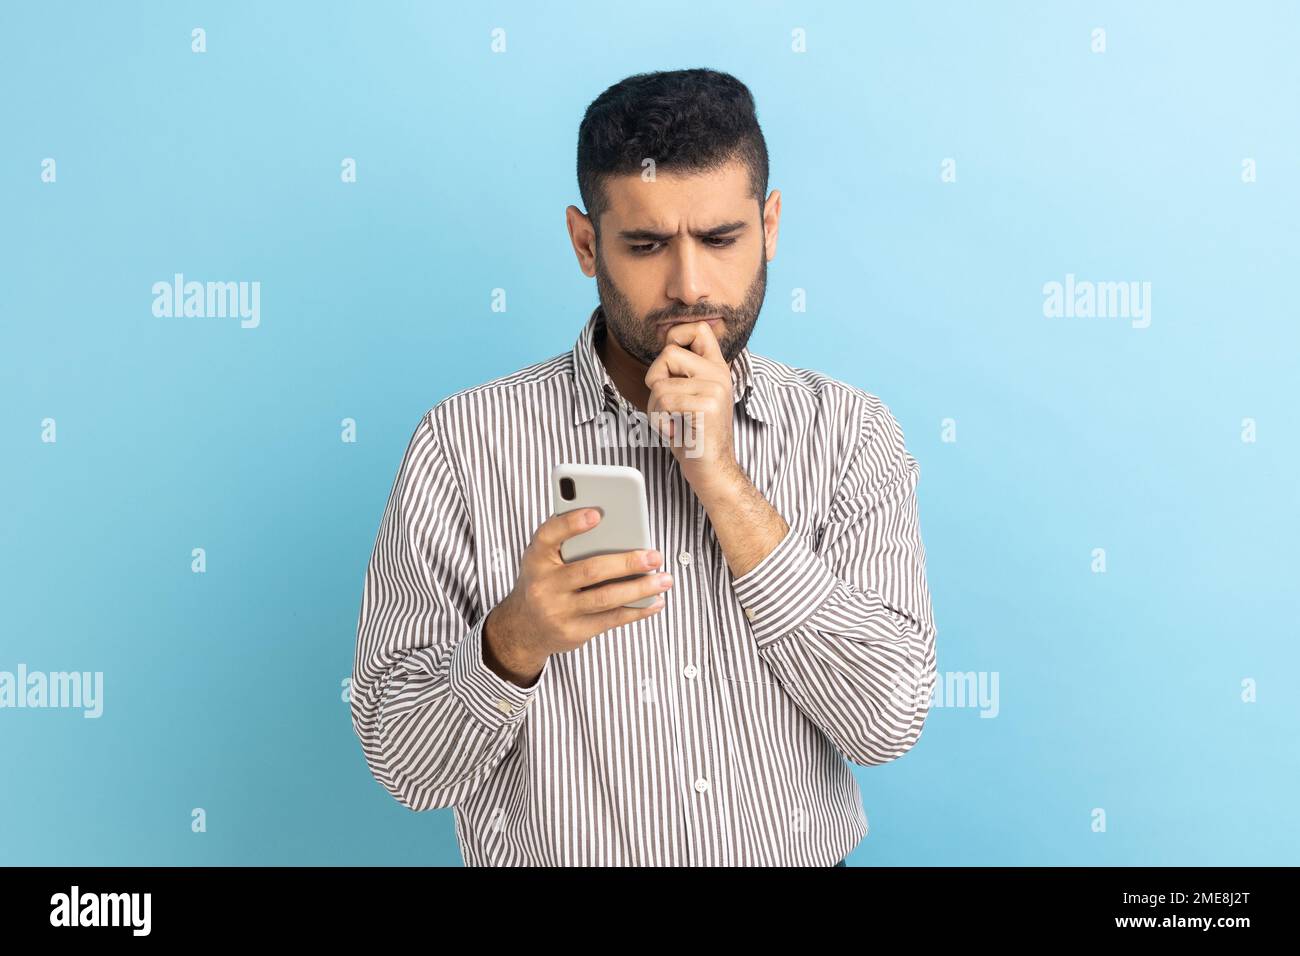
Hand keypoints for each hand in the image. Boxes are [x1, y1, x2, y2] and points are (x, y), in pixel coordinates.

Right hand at [483, 508, 673, 686]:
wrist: (523, 627)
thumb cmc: (545, 580)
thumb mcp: (544, 557)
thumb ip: (568, 539)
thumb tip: (614, 522)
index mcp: (536, 557)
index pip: (549, 535)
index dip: (571, 523)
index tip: (598, 513)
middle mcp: (544, 585)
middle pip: (590, 570)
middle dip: (626, 563)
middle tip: (655, 556)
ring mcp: (558, 611)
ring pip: (606, 597)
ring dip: (640, 588)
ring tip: (664, 579)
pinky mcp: (574, 632)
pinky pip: (611, 620)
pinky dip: (637, 610)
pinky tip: (655, 601)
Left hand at [644, 320, 740, 496]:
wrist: (713, 470)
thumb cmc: (694, 436)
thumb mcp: (690, 397)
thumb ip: (683, 373)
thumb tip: (664, 346)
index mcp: (717, 369)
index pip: (700, 329)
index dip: (677, 335)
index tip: (668, 363)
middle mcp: (719, 374)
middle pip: (668, 352)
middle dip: (654, 379)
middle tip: (665, 404)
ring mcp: (715, 388)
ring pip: (660, 382)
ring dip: (655, 407)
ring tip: (670, 422)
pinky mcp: (707, 405)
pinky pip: (663, 400)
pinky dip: (659, 420)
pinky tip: (674, 431)